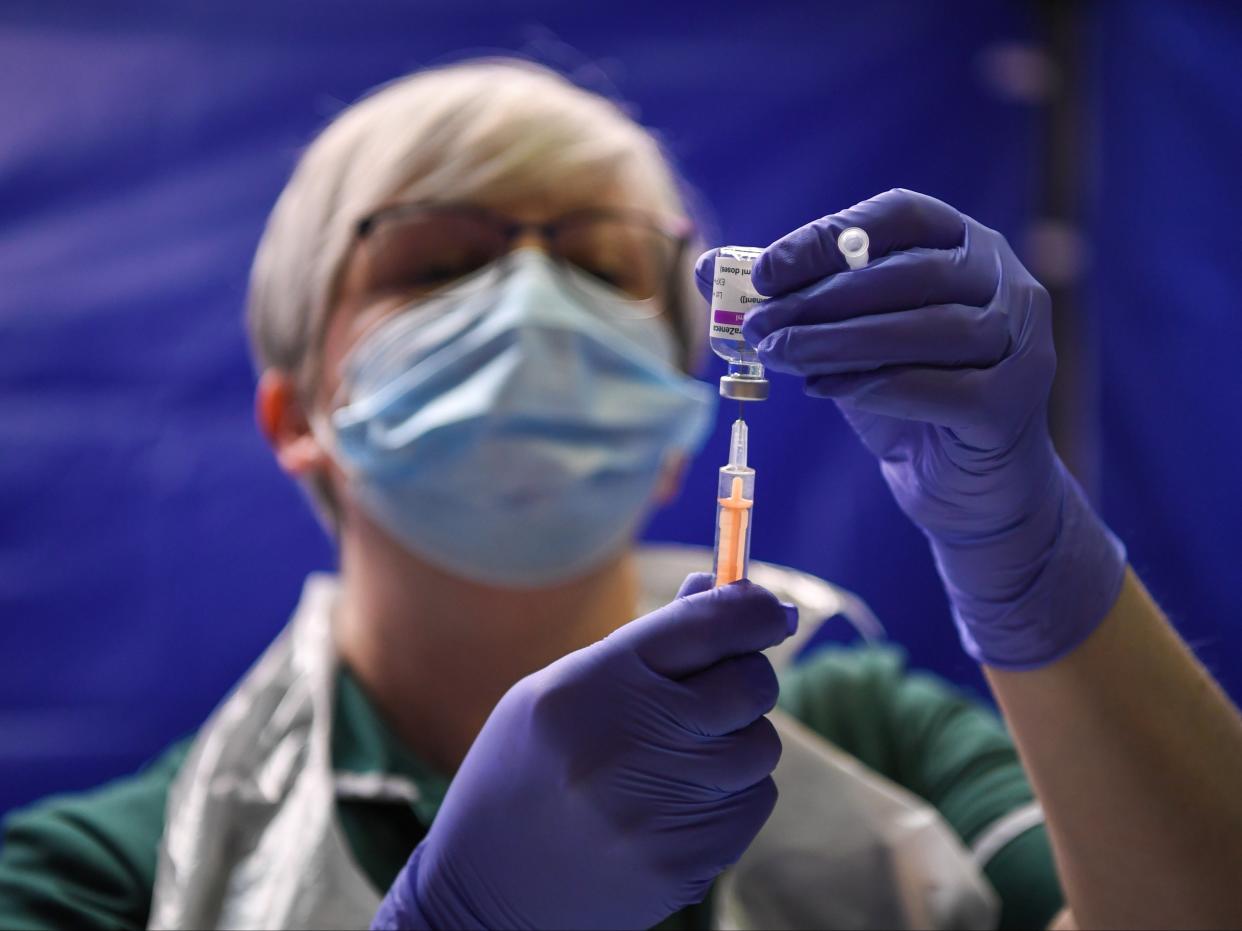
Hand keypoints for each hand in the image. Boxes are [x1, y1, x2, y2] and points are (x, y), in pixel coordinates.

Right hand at [371, 575, 794, 929]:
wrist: (486, 889)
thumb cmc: (526, 769)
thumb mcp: (563, 687)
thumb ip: (647, 641)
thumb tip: (724, 589)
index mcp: (596, 683)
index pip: (709, 625)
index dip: (752, 608)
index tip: (766, 610)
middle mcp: (634, 740)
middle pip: (751, 684)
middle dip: (746, 674)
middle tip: (718, 687)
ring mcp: (665, 807)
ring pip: (761, 745)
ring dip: (736, 740)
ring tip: (679, 755)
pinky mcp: (689, 860)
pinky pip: (754, 801)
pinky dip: (731, 793)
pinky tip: (677, 801)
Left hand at [695, 189, 1124, 668]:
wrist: (963, 483)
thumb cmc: (904, 393)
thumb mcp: (846, 338)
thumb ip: (791, 299)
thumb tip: (706, 270)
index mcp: (966, 244)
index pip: (899, 217)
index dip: (826, 238)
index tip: (762, 273)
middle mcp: (1005, 283)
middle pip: (910, 273)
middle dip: (821, 300)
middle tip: (757, 326)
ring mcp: (1019, 342)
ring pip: (927, 328)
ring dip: (839, 342)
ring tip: (779, 358)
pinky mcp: (1012, 403)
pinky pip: (938, 387)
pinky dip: (875, 387)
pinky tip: (826, 391)